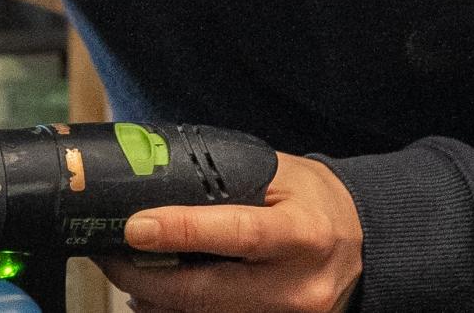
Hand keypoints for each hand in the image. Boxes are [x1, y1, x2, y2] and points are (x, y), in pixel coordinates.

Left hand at [102, 153, 362, 312]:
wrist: (365, 247)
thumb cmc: (313, 201)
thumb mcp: (280, 175)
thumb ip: (226, 178)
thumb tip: (153, 173)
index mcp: (302, 233)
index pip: (237, 234)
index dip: (182, 231)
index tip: (135, 226)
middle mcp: (296, 285)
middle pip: (207, 293)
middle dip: (145, 278)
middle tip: (109, 256)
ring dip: (155, 298)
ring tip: (126, 272)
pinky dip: (178, 311)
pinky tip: (156, 294)